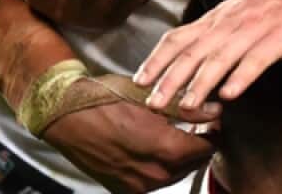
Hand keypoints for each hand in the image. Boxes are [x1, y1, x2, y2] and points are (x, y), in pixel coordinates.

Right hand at [42, 99, 215, 193]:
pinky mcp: (121, 189)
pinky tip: (154, 145)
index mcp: (165, 150)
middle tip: (196, 123)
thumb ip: (189, 109)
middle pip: (193, 163)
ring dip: (180, 156)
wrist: (64, 114)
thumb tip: (218, 110)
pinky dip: (160, 165)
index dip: (214, 131)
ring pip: (174, 173)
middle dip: (198, 144)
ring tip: (176, 132)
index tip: (213, 119)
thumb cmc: (106, 99)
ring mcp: (136, 185)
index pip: (207, 148)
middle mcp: (153, 174)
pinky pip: (152, 180)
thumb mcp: (151, 97)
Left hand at [133, 0, 281, 120]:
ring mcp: (254, 30)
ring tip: (187, 106)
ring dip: (201, 83)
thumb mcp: (237, 14)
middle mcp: (229, 24)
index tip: (139, 81)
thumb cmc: (275, 1)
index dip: (157, 60)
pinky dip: (242, 76)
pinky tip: (231, 94)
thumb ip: (216, 35)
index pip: (178, 38)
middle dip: (171, 79)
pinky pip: (258, 58)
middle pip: (194, 52)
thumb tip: (193, 61)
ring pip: (221, 58)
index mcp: (217, 19)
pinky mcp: (280, 37)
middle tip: (153, 104)